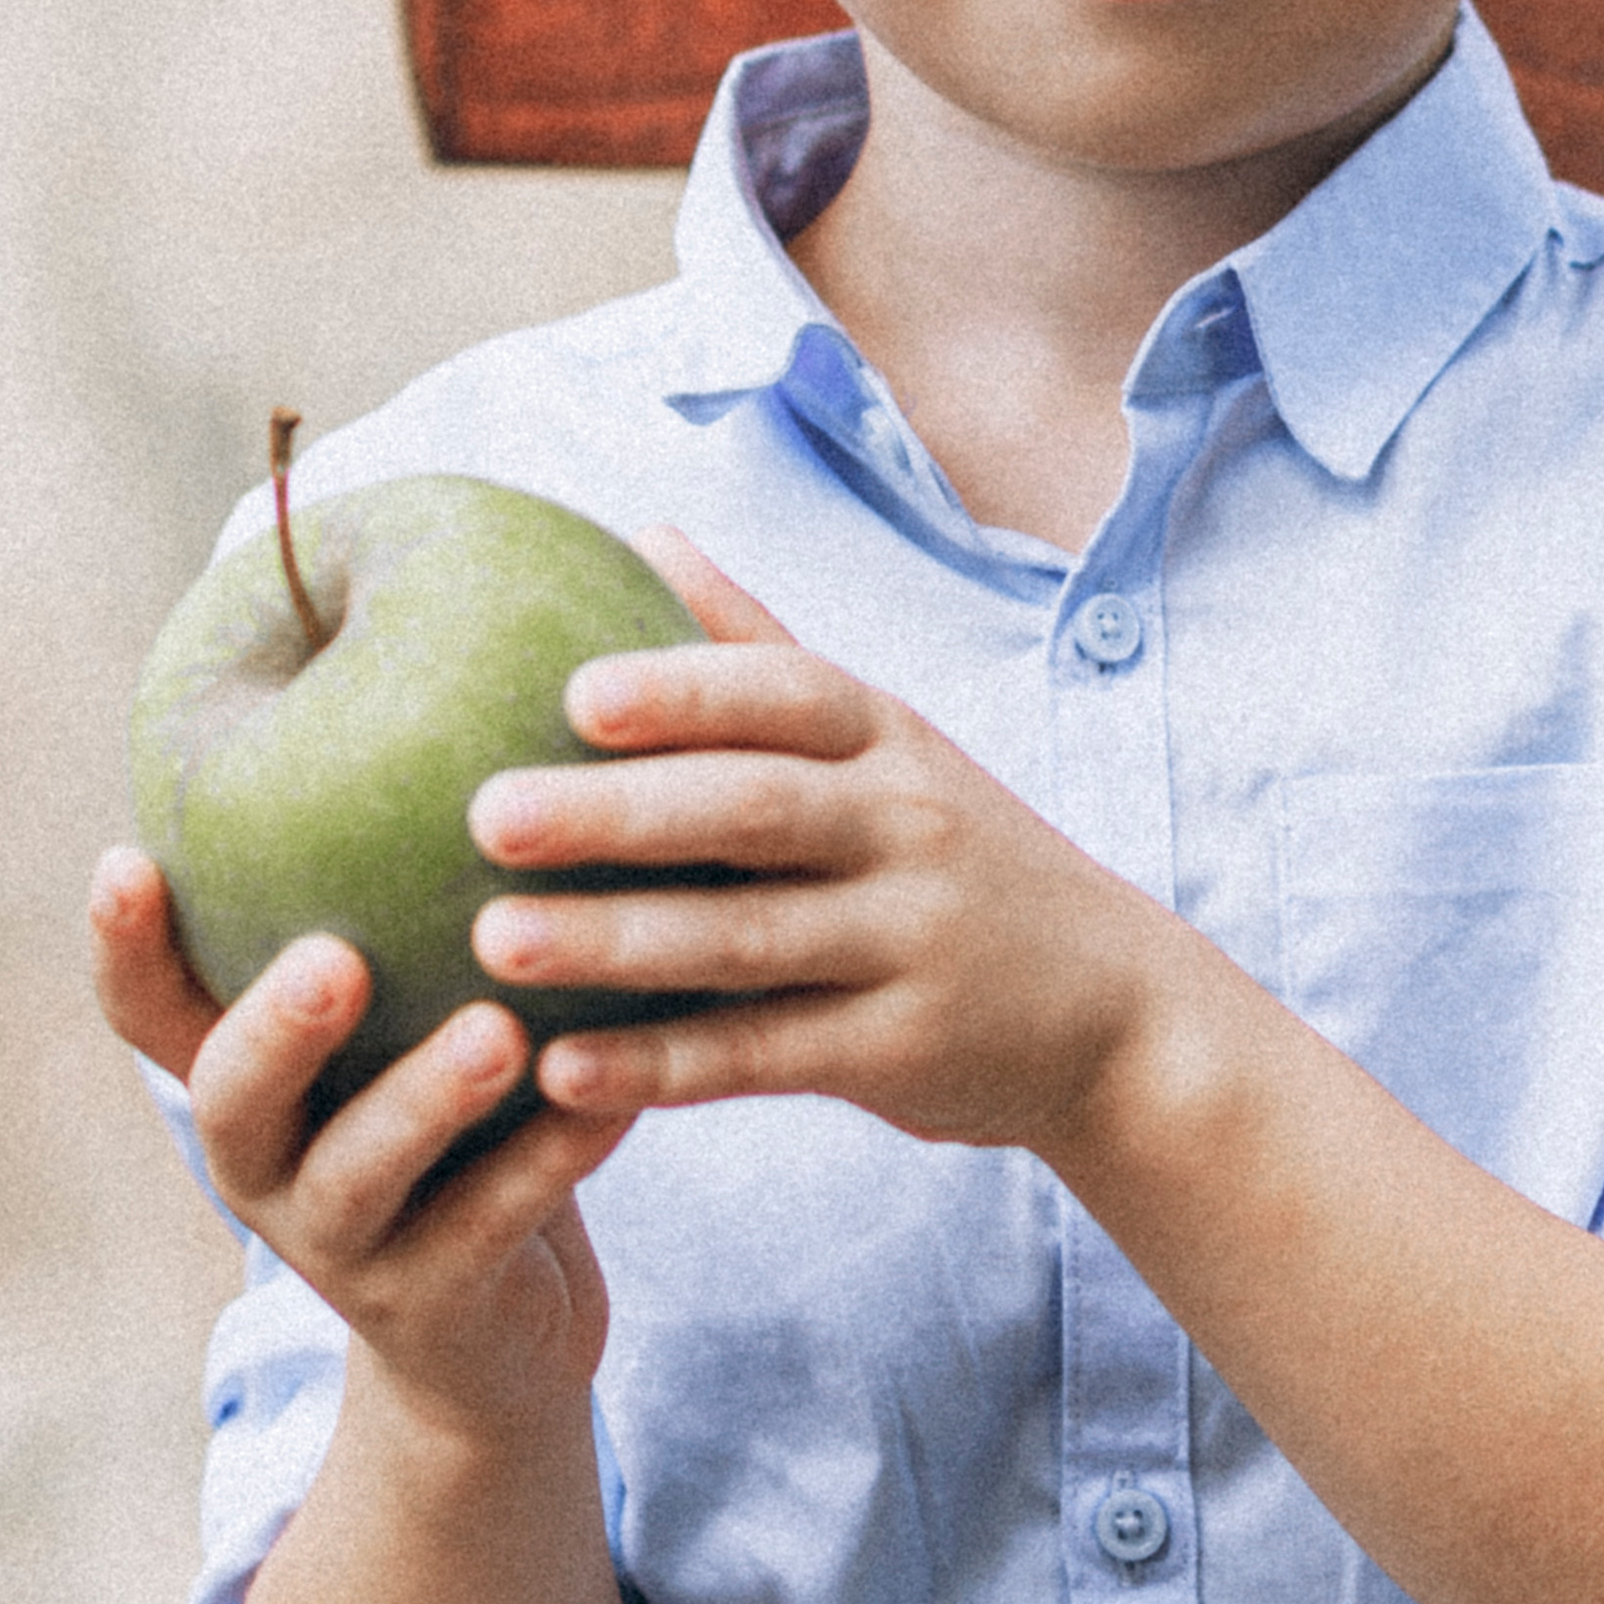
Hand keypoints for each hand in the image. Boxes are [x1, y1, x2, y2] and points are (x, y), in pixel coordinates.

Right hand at [89, 851, 628, 1437]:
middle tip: (333, 960)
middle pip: (234, 1101)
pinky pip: (493, 1226)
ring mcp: (345, 1244)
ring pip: (359, 1177)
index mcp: (248, 1081)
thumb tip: (440, 726)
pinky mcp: (436, 1304)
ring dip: (426, 1100)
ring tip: (499, 1032)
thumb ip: (395, 917)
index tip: (126, 863)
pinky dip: (553, 1158)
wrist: (501, 1331)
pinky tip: (614, 1097)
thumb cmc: (455, 1118)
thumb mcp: (400, 1023)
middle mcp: (269, 1162)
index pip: (150, 1014)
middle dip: (277, 1029)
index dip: (125, 950)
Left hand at [469, 530, 1184, 1151]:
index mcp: (890, 740)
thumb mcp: (887, 743)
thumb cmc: (957, 855)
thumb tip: (641, 530)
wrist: (1116, 1010)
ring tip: (494, 945)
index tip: (574, 693)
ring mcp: (911, 942)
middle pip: (756, 810)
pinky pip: (767, 1056)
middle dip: (620, 812)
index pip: (790, 693)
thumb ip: (759, 648)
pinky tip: (564, 1073)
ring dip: (617, 943)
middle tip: (487, 815)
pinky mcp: (903, 1050)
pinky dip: (664, 1065)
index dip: (687, 690)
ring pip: (751, 939)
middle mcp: (907, 827)